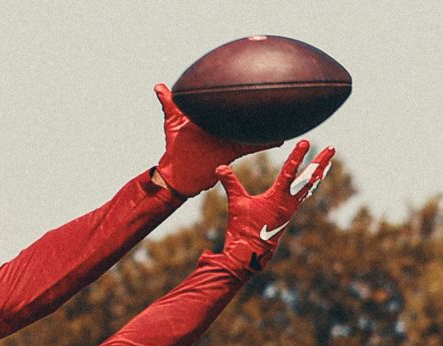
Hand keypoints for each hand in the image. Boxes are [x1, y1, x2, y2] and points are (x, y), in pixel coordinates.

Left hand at [153, 83, 279, 196]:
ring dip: (265, 122)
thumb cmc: (175, 147)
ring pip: (251, 126)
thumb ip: (169, 104)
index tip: (249, 74)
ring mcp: (231, 137)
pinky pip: (254, 145)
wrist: (180, 173)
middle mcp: (223, 124)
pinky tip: (281, 137)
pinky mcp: (235, 150)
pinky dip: (266, 142)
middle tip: (273, 85)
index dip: (235, 90)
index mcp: (211, 116)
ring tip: (283, 111)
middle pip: (243, 111)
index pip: (225, 101)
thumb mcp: (173, 123)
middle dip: (257, 102)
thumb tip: (159, 86)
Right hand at [215, 139, 335, 274]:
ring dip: (318, 173)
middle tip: (332, 149)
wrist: (250, 252)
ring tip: (327, 162)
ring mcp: (291, 208)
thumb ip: (230, 184)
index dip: (297, 156)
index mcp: (278, 198)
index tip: (306, 142)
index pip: (289, 172)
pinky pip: (304, 195)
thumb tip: (219, 167)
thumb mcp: (236, 204)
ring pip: (309, 187)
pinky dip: (310, 185)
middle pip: (309, 178)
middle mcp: (289, 202)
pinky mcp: (288, 213)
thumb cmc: (243, 229)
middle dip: (320, 162)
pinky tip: (312, 182)